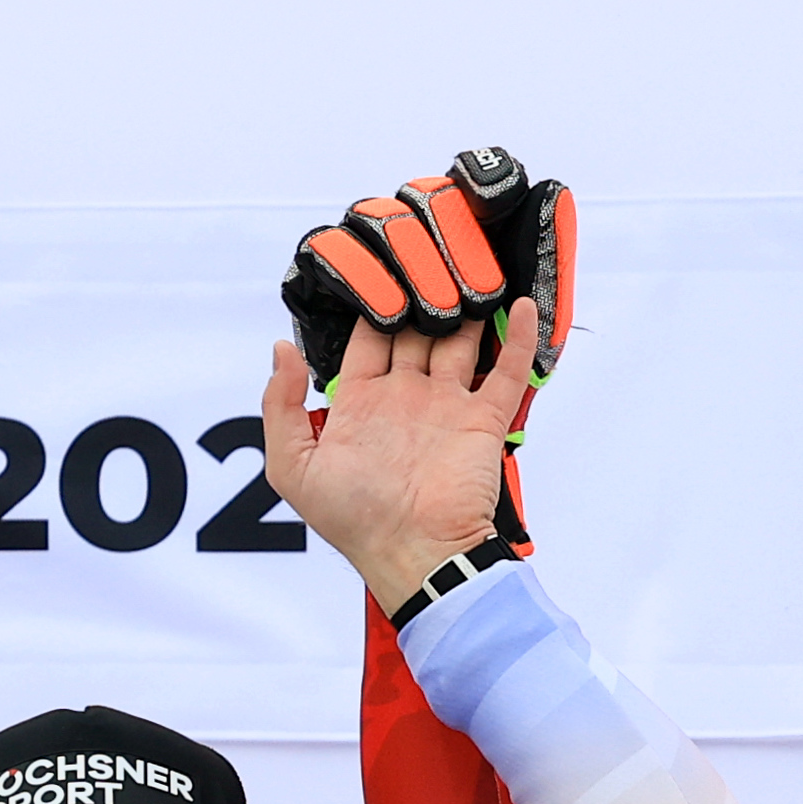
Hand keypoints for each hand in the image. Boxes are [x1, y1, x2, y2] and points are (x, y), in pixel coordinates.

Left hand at [267, 151, 582, 605]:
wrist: (415, 554)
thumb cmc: (352, 520)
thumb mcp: (292, 467)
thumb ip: (282, 405)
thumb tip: (280, 347)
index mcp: (361, 402)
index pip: (365, 337)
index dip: (368, 303)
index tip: (373, 262)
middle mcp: (406, 397)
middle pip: (414, 329)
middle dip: (418, 293)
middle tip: (425, 249)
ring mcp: (447, 406)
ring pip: (458, 340)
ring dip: (464, 304)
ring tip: (470, 262)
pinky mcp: (484, 420)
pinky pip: (506, 372)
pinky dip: (518, 337)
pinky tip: (522, 303)